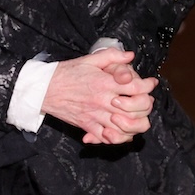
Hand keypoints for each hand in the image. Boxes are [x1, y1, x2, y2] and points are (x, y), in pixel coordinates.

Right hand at [41, 49, 157, 144]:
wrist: (44, 90)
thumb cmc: (67, 73)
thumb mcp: (90, 59)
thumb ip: (112, 56)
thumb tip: (130, 56)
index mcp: (105, 83)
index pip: (136, 88)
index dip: (148, 86)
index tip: (151, 83)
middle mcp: (103, 101)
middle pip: (136, 109)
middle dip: (146, 105)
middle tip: (146, 99)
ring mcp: (96, 116)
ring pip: (125, 127)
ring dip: (136, 123)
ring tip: (137, 115)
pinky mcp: (88, 127)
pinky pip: (108, 138)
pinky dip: (119, 137)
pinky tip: (122, 130)